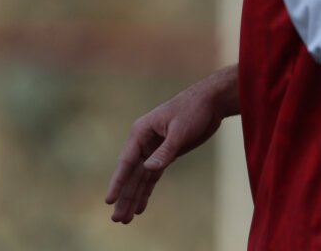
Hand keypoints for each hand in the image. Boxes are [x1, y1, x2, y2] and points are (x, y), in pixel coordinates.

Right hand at [105, 66, 237, 222]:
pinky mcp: (166, 154)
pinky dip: (146, 191)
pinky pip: (152, 176)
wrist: (210, 102)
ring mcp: (154, 149)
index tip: (109, 200)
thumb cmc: (193, 110)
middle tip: (116, 219)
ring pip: (140, 178)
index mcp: (141, 132)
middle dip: (124, 196)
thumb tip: (147, 169)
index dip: (118, 182)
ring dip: (133, 197)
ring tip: (125, 219)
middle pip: (131, 174)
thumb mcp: (180, 130)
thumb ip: (165, 151)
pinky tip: (140, 206)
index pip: (126, 162)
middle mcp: (143, 142)